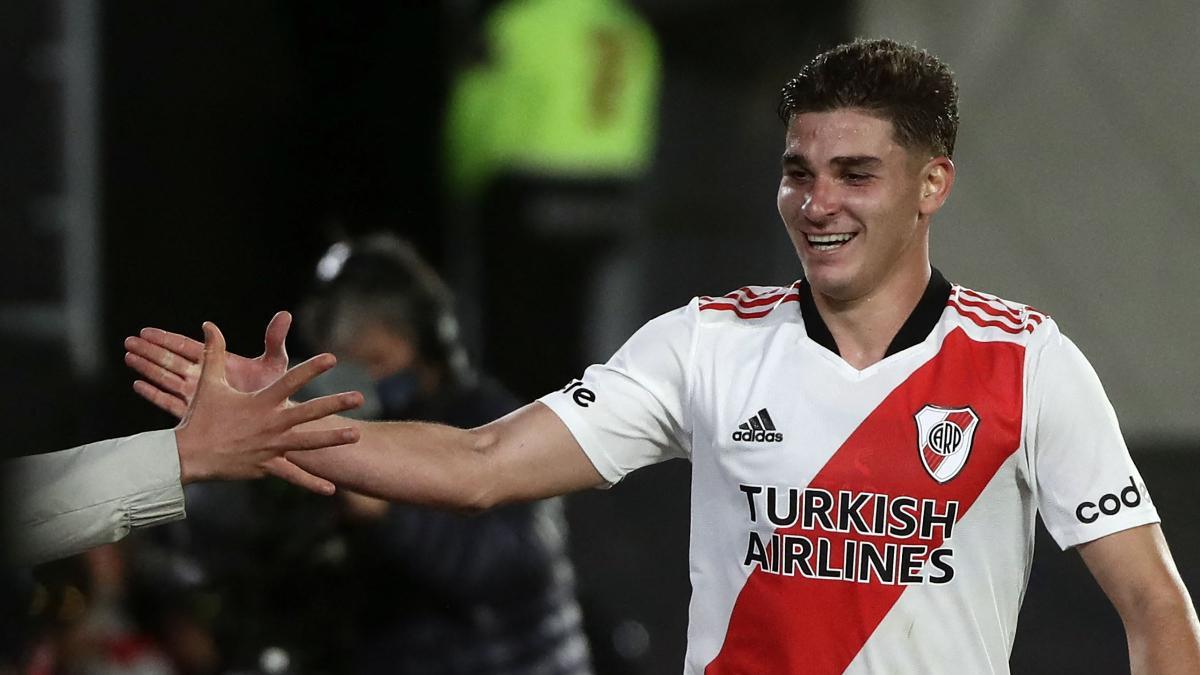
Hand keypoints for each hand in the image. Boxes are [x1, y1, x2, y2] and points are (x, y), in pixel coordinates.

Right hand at [125, 311, 291, 417]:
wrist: (276, 422)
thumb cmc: (278, 392)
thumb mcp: (274, 364)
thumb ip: (274, 340)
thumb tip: (285, 314)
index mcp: (221, 363)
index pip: (188, 347)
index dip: (167, 339)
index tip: (147, 331)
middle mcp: (207, 378)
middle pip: (172, 361)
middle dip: (150, 351)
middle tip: (129, 341)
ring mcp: (200, 397)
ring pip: (167, 379)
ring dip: (147, 368)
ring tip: (128, 357)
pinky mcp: (198, 414)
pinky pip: (170, 402)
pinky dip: (154, 394)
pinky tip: (137, 385)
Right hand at [173, 321, 363, 494]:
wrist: (188, 456)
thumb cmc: (200, 418)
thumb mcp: (208, 383)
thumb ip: (212, 353)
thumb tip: (208, 324)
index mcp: (260, 403)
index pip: (291, 381)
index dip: (311, 368)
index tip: (332, 358)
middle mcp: (270, 424)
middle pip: (309, 412)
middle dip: (335, 403)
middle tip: (360, 397)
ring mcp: (271, 447)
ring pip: (308, 443)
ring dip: (333, 439)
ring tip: (358, 435)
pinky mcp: (267, 466)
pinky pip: (293, 476)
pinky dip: (312, 483)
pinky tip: (331, 489)